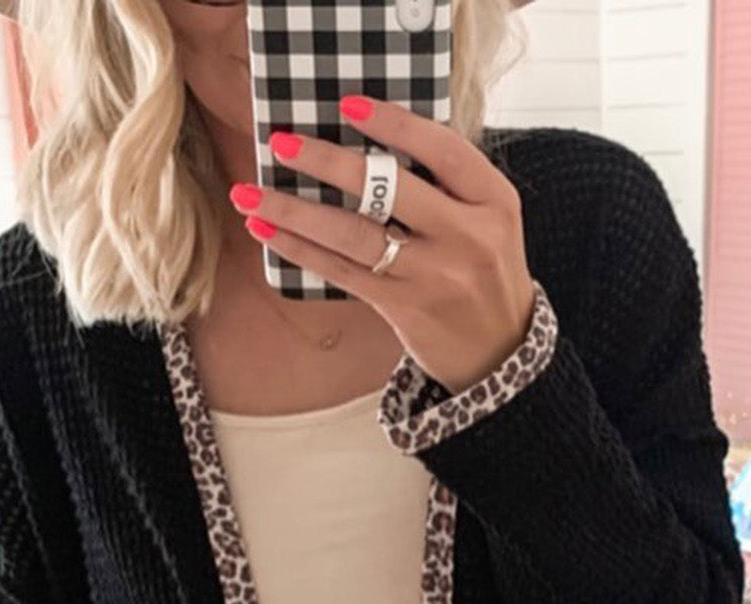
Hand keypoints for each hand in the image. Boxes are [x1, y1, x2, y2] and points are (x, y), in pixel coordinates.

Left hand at [227, 95, 537, 395]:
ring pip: (355, 234)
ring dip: (296, 212)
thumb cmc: (482, 271)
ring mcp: (435, 275)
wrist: (499, 350)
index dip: (395, 123)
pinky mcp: (405, 308)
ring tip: (251, 195)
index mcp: (494, 200)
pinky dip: (303, 250)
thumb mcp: (487, 220)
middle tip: (281, 144)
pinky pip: (344, 272)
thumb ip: (445, 185)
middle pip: (389, 188)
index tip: (347, 106)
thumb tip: (368, 144)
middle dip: (327, 163)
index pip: (443, 149)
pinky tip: (270, 234)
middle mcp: (467, 236)